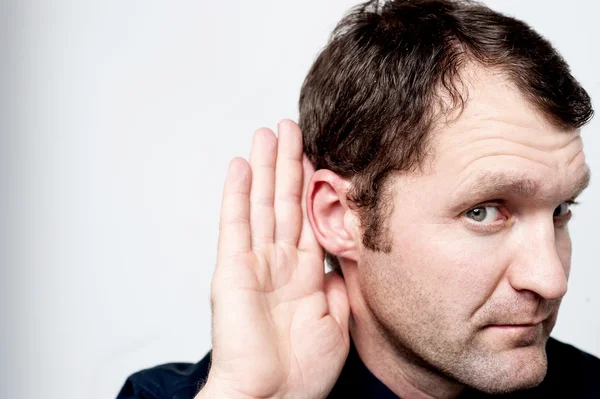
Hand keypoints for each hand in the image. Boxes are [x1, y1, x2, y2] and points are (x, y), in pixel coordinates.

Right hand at [197, 120, 349, 398]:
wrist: (273, 397)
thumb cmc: (301, 371)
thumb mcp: (337, 322)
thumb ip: (337, 285)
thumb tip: (342, 262)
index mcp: (303, 272)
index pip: (307, 216)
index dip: (312, 185)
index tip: (319, 154)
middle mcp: (278, 261)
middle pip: (285, 200)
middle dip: (290, 163)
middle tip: (291, 127)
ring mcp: (254, 262)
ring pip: (262, 202)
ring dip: (266, 167)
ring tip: (269, 133)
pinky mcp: (232, 269)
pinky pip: (235, 224)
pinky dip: (236, 194)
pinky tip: (240, 166)